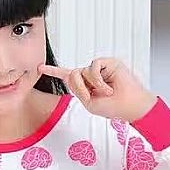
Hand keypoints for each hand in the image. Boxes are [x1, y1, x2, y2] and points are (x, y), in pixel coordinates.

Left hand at [38, 57, 156, 122]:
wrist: (129, 106)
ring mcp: (99, 68)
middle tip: (91, 96)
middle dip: (79, 88)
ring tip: (105, 92)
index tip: (40, 68)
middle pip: (72, 75)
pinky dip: (98, 80)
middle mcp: (90, 75)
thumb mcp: (88, 102)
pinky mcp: (107, 62)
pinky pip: (92, 67)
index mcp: (85, 86)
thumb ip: (78, 90)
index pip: (67, 76)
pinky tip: (108, 87)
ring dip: (91, 86)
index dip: (53, 72)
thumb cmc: (112, 107)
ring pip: (81, 71)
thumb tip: (72, 74)